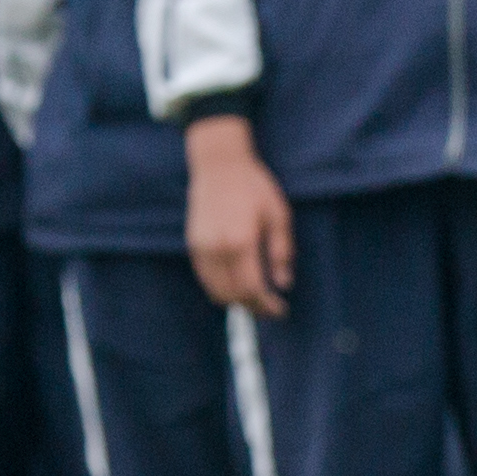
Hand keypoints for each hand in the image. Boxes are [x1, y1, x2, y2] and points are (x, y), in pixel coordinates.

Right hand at [187, 118, 293, 314]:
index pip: (251, 289)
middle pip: (232, 295)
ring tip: (256, 300)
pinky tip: (237, 285)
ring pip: (215, 291)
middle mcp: (217, 249)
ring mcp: (201, 248)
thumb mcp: (278, 215)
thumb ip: (281, 251)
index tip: (281, 311)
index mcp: (241, 242)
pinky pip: (205, 278)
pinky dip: (221, 289)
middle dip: (253, 308)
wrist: (219, 165)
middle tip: (270, 310)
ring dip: (236, 301)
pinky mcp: (192, 245)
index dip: (267, 306)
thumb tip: (283, 284)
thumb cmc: (254, 187)